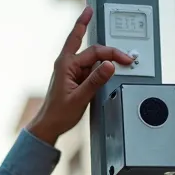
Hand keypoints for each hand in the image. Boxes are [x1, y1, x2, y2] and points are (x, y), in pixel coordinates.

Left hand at [27, 6, 135, 145]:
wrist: (49, 125)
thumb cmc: (58, 114)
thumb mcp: (80, 98)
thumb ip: (95, 81)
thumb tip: (109, 65)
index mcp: (65, 64)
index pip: (94, 51)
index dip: (112, 53)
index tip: (125, 58)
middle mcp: (67, 64)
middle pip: (92, 49)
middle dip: (109, 50)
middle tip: (124, 55)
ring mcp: (71, 70)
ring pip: (92, 58)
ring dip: (105, 60)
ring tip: (119, 64)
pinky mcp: (75, 77)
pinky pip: (90, 68)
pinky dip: (100, 69)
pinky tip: (107, 73)